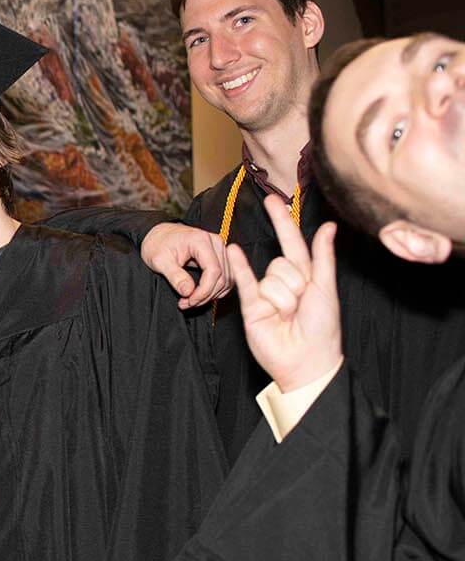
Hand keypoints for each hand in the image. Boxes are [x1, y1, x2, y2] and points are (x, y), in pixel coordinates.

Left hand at [141, 222, 232, 308]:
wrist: (158, 235)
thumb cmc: (157, 244)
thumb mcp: (159, 261)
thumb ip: (175, 276)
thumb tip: (188, 292)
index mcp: (201, 241)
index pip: (213, 271)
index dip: (204, 290)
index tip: (190, 301)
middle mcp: (215, 243)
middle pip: (223, 276)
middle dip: (206, 295)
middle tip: (187, 303)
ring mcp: (219, 249)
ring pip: (226, 279)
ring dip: (211, 294)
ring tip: (189, 301)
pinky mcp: (219, 256)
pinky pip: (225, 277)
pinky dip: (214, 289)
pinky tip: (198, 295)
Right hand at [232, 194, 340, 392]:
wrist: (305, 361)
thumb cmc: (323, 328)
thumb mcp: (326, 289)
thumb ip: (323, 257)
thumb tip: (327, 226)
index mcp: (307, 276)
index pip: (293, 242)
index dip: (283, 220)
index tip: (272, 199)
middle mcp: (284, 282)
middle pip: (283, 262)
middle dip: (294, 283)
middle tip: (301, 306)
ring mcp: (266, 293)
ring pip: (270, 277)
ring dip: (282, 298)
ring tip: (287, 317)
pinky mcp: (250, 305)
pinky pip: (244, 281)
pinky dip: (239, 265)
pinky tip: (232, 250)